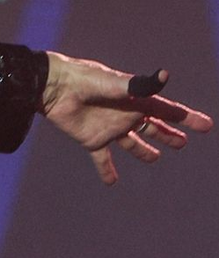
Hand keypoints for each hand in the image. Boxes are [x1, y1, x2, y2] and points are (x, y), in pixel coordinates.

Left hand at [41, 51, 212, 184]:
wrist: (53, 87)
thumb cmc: (86, 80)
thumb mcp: (116, 83)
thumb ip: (139, 84)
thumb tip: (165, 75)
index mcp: (136, 101)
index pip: (168, 110)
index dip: (187, 117)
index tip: (206, 125)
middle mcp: (125, 115)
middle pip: (152, 127)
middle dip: (168, 134)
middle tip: (182, 143)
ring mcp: (109, 128)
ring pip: (132, 143)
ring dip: (143, 151)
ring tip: (155, 158)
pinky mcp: (91, 139)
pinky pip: (102, 159)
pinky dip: (107, 171)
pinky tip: (112, 183)